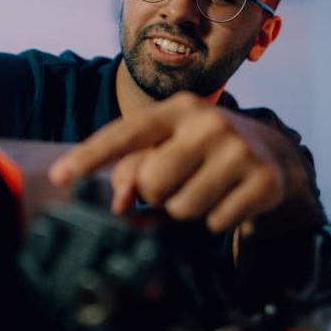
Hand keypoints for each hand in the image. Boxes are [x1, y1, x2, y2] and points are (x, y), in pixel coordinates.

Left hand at [47, 92, 285, 232]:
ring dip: (185, 209)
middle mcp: (209, 123)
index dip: (90, 156)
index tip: (59, 176)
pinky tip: (227, 199)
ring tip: (203, 188)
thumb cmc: (202, 151)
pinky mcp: (263, 181)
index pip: (126, 133)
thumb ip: (132, 169)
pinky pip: (214, 222)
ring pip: (181, 207)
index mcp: (178, 109)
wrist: (270, 152)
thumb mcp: (167, 147)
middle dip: (156, 194)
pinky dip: (215, 220)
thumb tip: (118, 204)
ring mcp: (239, 150)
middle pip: (152, 183)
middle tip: (176, 183)